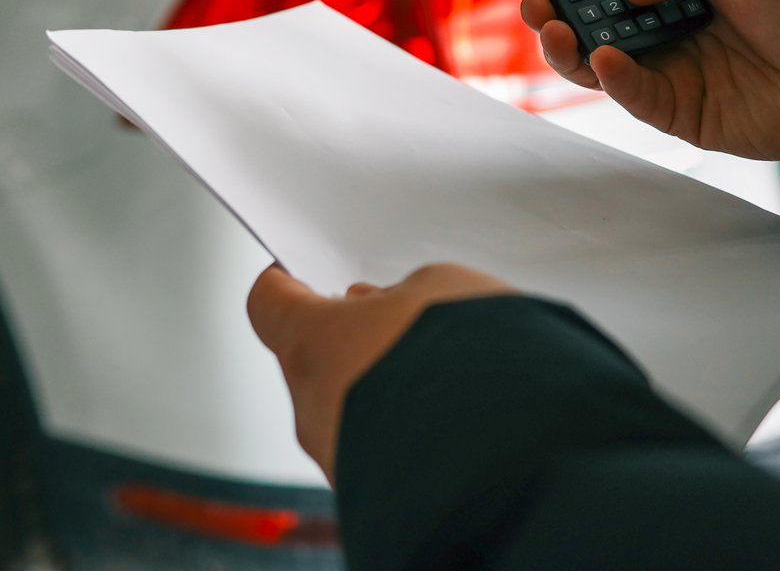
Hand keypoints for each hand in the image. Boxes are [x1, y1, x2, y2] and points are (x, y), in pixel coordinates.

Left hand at [246, 262, 515, 480]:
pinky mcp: (376, 501)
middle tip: (400, 327)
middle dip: (353, 342)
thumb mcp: (441, 289)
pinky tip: (458, 423)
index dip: (289, 286)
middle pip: (314, 362)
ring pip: (349, 414)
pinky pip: (382, 455)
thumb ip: (403, 294)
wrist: (510, 457)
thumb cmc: (467, 361)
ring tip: (447, 379)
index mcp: (311, 343)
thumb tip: (393, 310)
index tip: (302, 277)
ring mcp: (340, 462)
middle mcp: (312, 409)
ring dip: (385, 393)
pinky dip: (408, 436)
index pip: (269, 304)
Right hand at [521, 0, 779, 161]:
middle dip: (554, 9)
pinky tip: (607, 59)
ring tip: (558, 31)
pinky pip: (633, 95)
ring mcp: (667, 66)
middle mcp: (662, 22)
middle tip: (538, 3)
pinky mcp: (678, 109)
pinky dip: (613, 78)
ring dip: (567, 46)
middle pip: (588, 17)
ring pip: (595, 59)